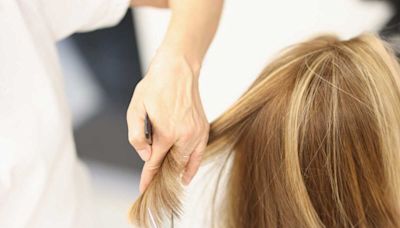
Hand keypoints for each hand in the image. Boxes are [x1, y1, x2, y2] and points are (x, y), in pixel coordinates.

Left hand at [127, 50, 208, 192]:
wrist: (178, 69)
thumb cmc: (155, 86)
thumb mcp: (135, 108)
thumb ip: (136, 136)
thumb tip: (146, 156)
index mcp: (166, 133)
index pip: (155, 163)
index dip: (148, 178)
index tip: (143, 190)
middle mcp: (185, 136)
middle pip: (172, 166)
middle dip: (162, 177)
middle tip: (155, 188)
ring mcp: (197, 133)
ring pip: (187, 162)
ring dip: (177, 174)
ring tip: (170, 184)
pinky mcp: (204, 128)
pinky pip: (199, 154)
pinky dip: (193, 166)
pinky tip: (187, 175)